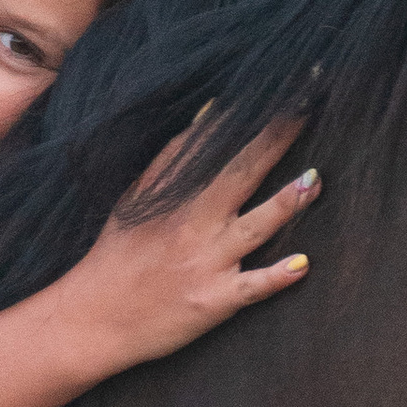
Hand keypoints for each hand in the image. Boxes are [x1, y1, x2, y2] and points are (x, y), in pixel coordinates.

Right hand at [57, 122, 320, 371]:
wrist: (92, 319)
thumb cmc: (117, 257)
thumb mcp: (135, 200)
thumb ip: (173, 159)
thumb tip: (210, 113)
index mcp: (177, 197)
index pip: (217, 145)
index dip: (248, 115)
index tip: (281, 87)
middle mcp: (193, 224)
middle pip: (240, 174)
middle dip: (274, 141)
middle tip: (307, 110)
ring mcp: (204, 263)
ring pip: (252, 228)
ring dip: (283, 205)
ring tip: (314, 181)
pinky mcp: (211, 302)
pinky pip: (249, 289)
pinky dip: (274, 278)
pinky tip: (301, 265)